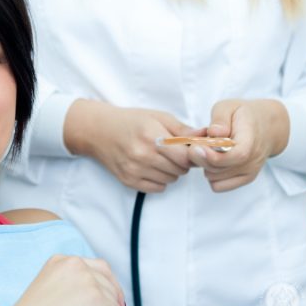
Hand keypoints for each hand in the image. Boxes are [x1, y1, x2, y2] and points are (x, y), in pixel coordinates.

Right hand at [0, 255, 126, 305]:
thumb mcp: (53, 293)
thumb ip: (76, 288)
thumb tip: (109, 301)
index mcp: (61, 261)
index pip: (98, 267)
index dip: (109, 287)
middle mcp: (75, 264)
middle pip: (109, 280)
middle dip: (113, 303)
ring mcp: (86, 279)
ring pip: (113, 302)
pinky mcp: (96, 298)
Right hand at [65, 99, 198, 192]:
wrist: (99, 130)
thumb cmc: (131, 121)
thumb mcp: (158, 117)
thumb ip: (183, 129)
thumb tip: (207, 136)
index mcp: (152, 136)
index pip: (185, 157)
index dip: (192, 154)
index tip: (189, 148)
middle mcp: (142, 155)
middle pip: (180, 170)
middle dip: (182, 162)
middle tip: (173, 152)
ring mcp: (134, 170)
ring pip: (170, 180)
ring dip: (171, 171)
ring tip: (161, 158)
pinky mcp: (129, 181)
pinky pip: (157, 188)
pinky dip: (160, 180)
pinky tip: (152, 167)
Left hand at [189, 99, 289, 191]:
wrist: (268, 127)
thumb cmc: (244, 115)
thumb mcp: (229, 106)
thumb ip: (220, 119)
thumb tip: (214, 133)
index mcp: (250, 140)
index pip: (235, 156)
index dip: (212, 155)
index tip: (196, 147)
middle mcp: (252, 160)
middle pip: (218, 169)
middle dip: (201, 156)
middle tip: (197, 143)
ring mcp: (249, 172)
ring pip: (214, 178)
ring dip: (205, 165)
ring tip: (208, 149)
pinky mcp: (244, 180)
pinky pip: (218, 186)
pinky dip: (210, 175)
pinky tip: (213, 160)